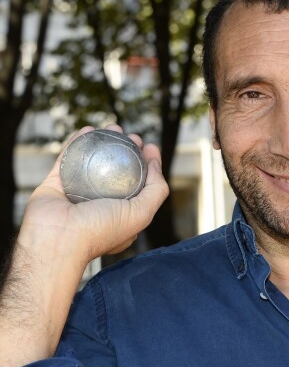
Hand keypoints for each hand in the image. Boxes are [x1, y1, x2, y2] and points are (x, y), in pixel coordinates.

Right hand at [19, 125, 168, 262]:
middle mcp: (99, 204)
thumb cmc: (101, 229)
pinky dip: (76, 143)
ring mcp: (75, 194)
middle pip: (115, 170)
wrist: (57, 239)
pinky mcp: (55, 185)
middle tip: (131, 135)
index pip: (138, 184)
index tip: (148, 146)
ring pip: (91, 162)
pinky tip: (87, 129)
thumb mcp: (142, 213)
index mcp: (121, 215)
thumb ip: (156, 190)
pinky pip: (66, 159)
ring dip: (102, 141)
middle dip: (125, 149)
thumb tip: (156, 164)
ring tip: (112, 127)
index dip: (146, 163)